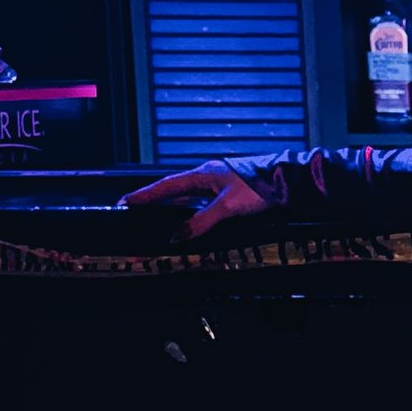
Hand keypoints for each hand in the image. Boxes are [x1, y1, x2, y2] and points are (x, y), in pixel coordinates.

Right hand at [121, 163, 271, 238]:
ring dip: (172, 206)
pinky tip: (188, 220)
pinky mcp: (229, 191)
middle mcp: (207, 176)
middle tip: (134, 210)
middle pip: (174, 190)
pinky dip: (190, 210)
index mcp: (202, 174)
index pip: (166, 185)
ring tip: (154, 217)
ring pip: (188, 196)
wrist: (286, 180)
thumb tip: (178, 235)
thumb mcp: (227, 207)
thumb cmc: (258, 187)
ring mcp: (218, 183)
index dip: (145, 195)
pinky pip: (201, 201)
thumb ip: (202, 221)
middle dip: (154, 201)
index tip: (126, 201)